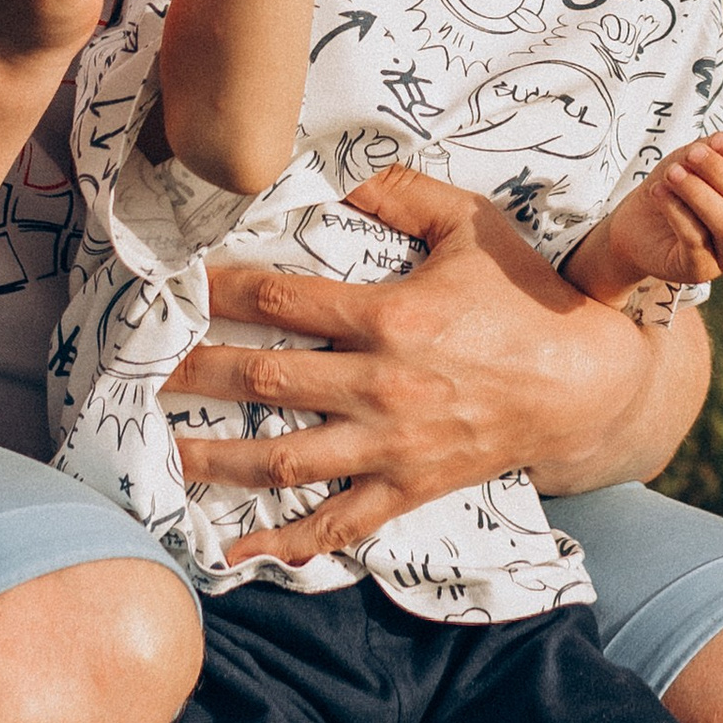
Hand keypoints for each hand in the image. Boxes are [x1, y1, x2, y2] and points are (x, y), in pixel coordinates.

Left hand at [170, 166, 688, 561]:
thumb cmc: (528, 295)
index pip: (280, 301)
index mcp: (390, 317)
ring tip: (155, 451)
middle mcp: (382, 386)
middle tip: (132, 369)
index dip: (215, 290)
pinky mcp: (408, 488)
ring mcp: (392, 445)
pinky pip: (338, 524)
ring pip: (284, 459)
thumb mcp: (473, 223)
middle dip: (190, 374)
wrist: (590, 383)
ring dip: (213, 459)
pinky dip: (285, 543)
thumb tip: (340, 170)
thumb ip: (403, 192)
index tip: (169, 284)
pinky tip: (233, 553)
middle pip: (262, 381)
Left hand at [581, 132, 722, 298]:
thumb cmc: (676, 185)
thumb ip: (711, 151)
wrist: (637, 224)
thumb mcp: (693, 158)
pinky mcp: (702, 272)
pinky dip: (675, 210)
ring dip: (699, 193)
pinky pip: (696, 240)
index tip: (714, 139)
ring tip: (671, 174)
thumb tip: (718, 145)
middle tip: (689, 154)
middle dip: (720, 173)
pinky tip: (658, 192)